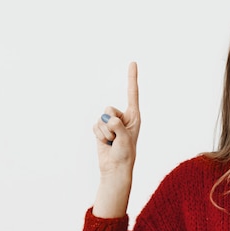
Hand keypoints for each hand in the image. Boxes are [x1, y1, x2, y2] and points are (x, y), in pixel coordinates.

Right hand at [92, 62, 140, 176]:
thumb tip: (108, 118)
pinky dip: (99, 136)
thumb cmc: (125, 155)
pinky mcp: (101, 129)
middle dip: (110, 124)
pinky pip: (95, 126)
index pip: (133, 93)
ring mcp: (111, 123)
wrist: (115, 168)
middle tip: (117, 138)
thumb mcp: (124, 140)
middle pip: (109, 109)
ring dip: (105, 133)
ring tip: (112, 142)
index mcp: (134, 117)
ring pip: (101, 119)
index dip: (131, 77)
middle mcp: (123, 117)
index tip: (133, 62)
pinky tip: (106, 143)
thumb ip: (118, 127)